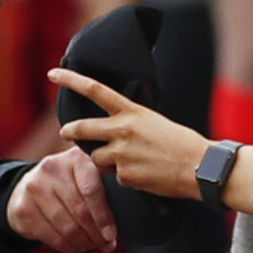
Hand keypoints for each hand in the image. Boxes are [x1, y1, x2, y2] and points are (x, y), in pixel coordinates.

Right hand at [6, 147, 118, 252]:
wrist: (30, 187)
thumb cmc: (70, 185)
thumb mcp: (87, 177)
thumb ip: (103, 192)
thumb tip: (119, 229)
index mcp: (76, 158)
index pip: (92, 191)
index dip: (104, 217)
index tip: (112, 235)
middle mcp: (52, 168)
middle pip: (80, 212)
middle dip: (97, 234)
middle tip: (106, 245)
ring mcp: (35, 187)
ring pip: (67, 227)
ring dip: (84, 243)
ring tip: (92, 245)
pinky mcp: (23, 207)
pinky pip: (52, 237)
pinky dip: (68, 247)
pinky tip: (76, 246)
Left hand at [51, 68, 212, 200]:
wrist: (199, 167)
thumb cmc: (181, 143)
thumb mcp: (153, 122)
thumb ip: (130, 124)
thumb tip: (112, 134)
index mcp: (131, 112)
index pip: (95, 90)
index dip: (71, 80)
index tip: (53, 75)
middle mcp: (122, 130)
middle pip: (81, 129)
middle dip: (69, 132)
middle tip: (65, 133)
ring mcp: (121, 154)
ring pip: (96, 158)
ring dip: (105, 161)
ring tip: (130, 162)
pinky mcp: (124, 176)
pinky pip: (115, 177)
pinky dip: (126, 178)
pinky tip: (145, 175)